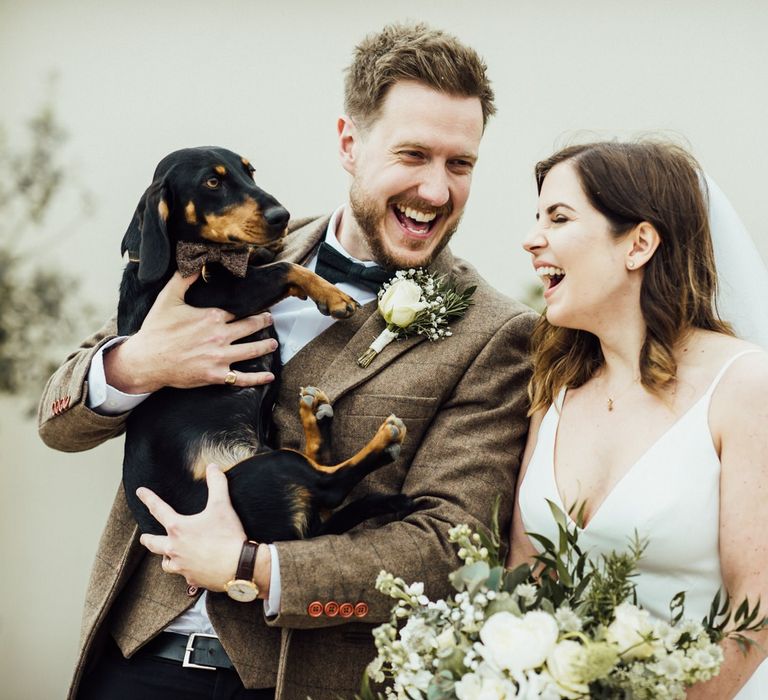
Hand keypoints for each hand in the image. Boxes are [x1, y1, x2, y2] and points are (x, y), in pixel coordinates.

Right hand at [106, 271, 277, 392]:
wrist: (146, 360)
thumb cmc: (156, 329)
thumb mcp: (168, 298)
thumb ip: (183, 279)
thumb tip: (195, 262)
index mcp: (211, 317)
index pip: (238, 310)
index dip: (250, 307)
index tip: (260, 305)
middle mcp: (219, 336)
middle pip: (250, 327)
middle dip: (263, 322)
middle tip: (270, 320)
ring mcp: (219, 357)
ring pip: (252, 350)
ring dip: (266, 346)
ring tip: (273, 344)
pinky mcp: (216, 375)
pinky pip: (242, 378)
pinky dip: (258, 378)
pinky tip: (269, 376)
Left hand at [137, 464, 247, 590]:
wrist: (239, 566)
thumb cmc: (227, 536)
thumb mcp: (222, 506)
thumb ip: (217, 484)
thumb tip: (213, 467)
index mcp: (178, 528)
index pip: (159, 509)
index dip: (149, 498)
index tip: (140, 492)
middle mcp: (175, 548)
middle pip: (153, 544)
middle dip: (148, 539)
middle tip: (144, 538)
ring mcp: (182, 566)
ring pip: (166, 563)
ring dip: (165, 558)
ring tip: (168, 556)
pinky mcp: (193, 579)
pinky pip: (185, 575)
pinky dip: (186, 571)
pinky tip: (192, 569)